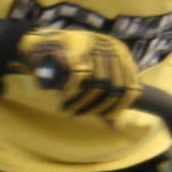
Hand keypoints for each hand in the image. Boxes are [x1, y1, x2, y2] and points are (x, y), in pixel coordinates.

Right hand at [14, 26, 139, 119]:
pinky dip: (70, 92)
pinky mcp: (73, 47)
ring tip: (70, 109)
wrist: (38, 43)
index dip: (120, 108)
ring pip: (98, 84)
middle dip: (98, 107)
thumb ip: (105, 100)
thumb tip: (116, 127)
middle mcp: (110, 46)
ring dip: (82, 102)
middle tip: (81, 114)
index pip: (132, 87)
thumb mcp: (91, 80)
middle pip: (115, 88)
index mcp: (121, 52)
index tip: (104, 118)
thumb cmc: (68, 64)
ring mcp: (93, 45)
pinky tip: (62, 99)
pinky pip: (78, 77)